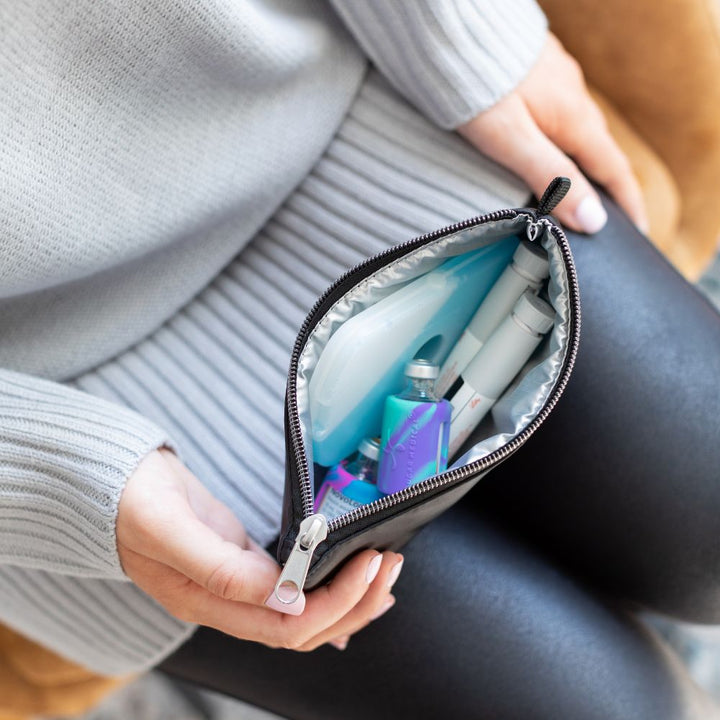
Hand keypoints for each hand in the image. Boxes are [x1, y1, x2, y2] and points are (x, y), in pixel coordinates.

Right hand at [117, 449, 401, 650]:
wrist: (114, 482)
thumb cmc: (132, 502)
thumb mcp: (168, 530)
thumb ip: (221, 568)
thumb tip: (282, 595)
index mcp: (209, 602)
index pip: (288, 625)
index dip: (335, 602)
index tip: (367, 564)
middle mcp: (227, 603)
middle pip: (305, 627)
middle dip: (355, 601)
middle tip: (387, 564)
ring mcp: (237, 584)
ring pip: (303, 613)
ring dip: (349, 598)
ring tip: (383, 574)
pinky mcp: (244, 561)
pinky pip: (292, 592)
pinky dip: (327, 592)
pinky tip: (349, 590)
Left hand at [458, 33, 647, 234]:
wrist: (452, 29)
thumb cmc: (477, 89)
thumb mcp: (514, 142)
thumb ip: (553, 179)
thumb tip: (594, 220)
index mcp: (574, 120)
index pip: (613, 171)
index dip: (627, 205)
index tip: (640, 233)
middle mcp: (573, 98)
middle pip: (597, 151)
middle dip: (607, 187)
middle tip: (607, 220)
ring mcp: (555, 81)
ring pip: (575, 131)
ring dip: (582, 162)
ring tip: (576, 191)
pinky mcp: (534, 73)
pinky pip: (557, 114)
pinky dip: (560, 140)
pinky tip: (545, 148)